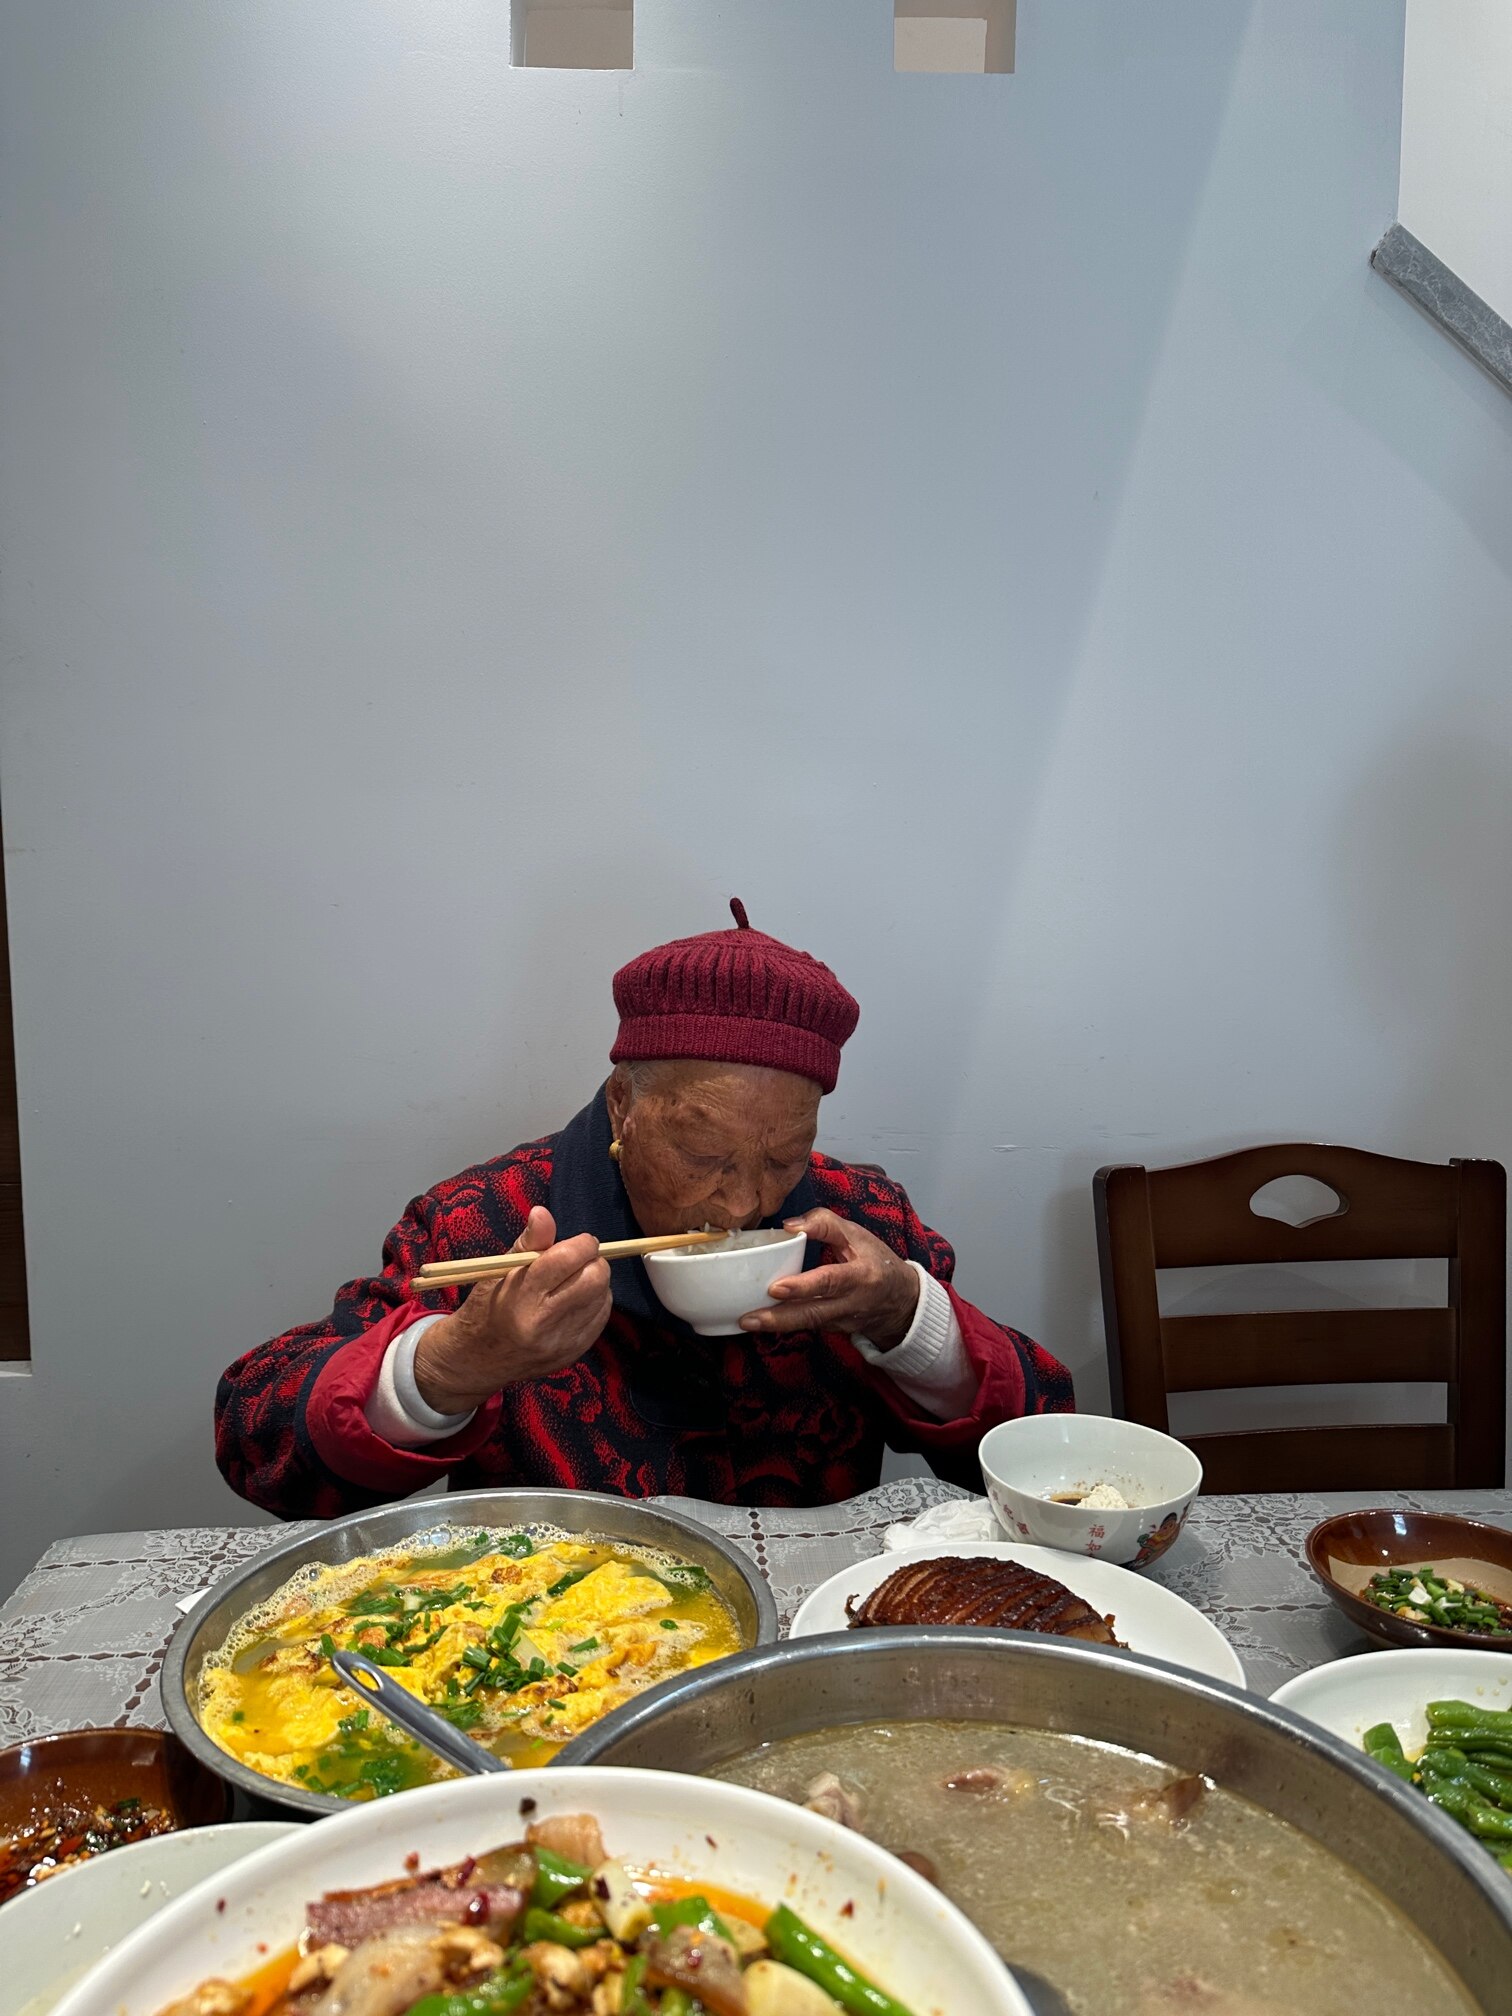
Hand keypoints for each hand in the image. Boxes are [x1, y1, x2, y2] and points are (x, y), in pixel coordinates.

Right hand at [412, 1207, 611, 1413]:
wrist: (478, 1360)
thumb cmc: (487, 1306)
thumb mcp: (497, 1270)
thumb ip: (527, 1242)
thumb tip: (542, 1212)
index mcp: (521, 1298)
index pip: (567, 1259)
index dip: (582, 1244)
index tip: (578, 1242)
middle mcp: (543, 1324)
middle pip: (595, 1279)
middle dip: (593, 1262)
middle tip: (578, 1261)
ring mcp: (561, 1342)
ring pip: (603, 1297)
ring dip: (595, 1282)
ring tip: (572, 1283)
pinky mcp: (574, 1354)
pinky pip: (601, 1317)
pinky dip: (595, 1303)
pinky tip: (575, 1301)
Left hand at [738, 1207, 919, 1348]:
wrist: (902, 1302)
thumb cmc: (877, 1262)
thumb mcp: (858, 1235)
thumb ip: (825, 1223)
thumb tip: (788, 1225)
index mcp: (861, 1276)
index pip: (830, 1281)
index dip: (804, 1286)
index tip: (776, 1287)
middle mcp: (850, 1304)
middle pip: (813, 1313)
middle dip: (779, 1317)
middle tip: (748, 1317)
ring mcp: (841, 1321)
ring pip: (806, 1324)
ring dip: (775, 1325)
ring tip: (745, 1321)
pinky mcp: (833, 1329)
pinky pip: (806, 1326)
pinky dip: (783, 1325)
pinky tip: (759, 1321)